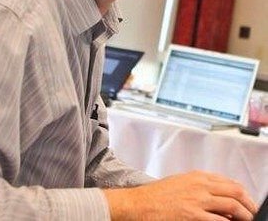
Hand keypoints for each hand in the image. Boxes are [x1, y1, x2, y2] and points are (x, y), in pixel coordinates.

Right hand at [102, 170, 257, 219]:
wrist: (140, 204)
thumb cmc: (157, 195)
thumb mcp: (180, 183)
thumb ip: (199, 186)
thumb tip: (217, 196)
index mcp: (197, 176)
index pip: (230, 182)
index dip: (243, 193)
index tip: (247, 202)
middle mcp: (200, 186)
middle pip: (236, 191)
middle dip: (248, 204)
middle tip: (251, 213)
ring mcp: (198, 200)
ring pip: (233, 205)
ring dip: (244, 216)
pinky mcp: (193, 216)